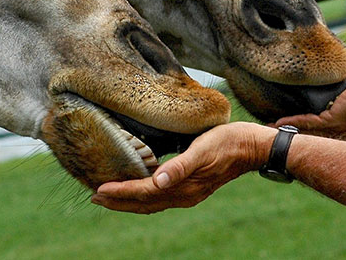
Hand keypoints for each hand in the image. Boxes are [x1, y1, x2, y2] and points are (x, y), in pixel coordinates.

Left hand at [91, 122, 271, 213]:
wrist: (252, 147)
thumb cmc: (226, 143)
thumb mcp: (202, 150)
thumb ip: (179, 167)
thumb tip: (157, 181)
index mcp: (182, 188)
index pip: (142, 193)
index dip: (119, 192)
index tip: (98, 190)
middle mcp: (183, 195)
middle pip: (143, 203)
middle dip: (118, 201)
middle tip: (94, 196)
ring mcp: (188, 193)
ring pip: (151, 202)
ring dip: (128, 200)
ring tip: (109, 195)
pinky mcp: (192, 186)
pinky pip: (161, 196)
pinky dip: (144, 194)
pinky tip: (140, 186)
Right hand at [272, 67, 345, 141]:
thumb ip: (336, 98)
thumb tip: (329, 90)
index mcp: (343, 129)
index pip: (318, 133)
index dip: (301, 132)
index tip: (285, 130)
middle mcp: (338, 133)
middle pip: (309, 136)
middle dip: (290, 136)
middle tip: (272, 137)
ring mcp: (335, 129)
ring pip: (305, 132)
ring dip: (286, 131)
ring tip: (268, 131)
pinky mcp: (331, 120)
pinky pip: (305, 122)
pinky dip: (290, 122)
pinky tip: (276, 123)